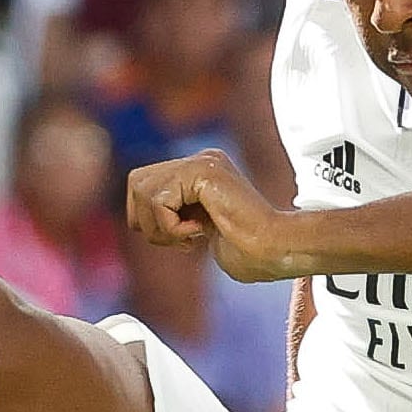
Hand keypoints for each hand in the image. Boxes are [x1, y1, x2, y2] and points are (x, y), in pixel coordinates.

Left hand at [125, 148, 297, 281]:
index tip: (182, 238)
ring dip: (160, 227)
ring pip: (143, 190)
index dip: (148, 219)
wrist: (275, 249)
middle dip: (146, 221)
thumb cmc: (248, 251)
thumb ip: (172, 215)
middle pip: (136, 182)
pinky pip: (159, 199)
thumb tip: (136, 220)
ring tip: (191, 237)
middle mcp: (200, 160)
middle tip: (180, 240)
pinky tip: (199, 232)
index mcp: (199, 172)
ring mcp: (202, 162)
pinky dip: (171, 226)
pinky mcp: (204, 171)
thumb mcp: (198, 229)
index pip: (142, 185)